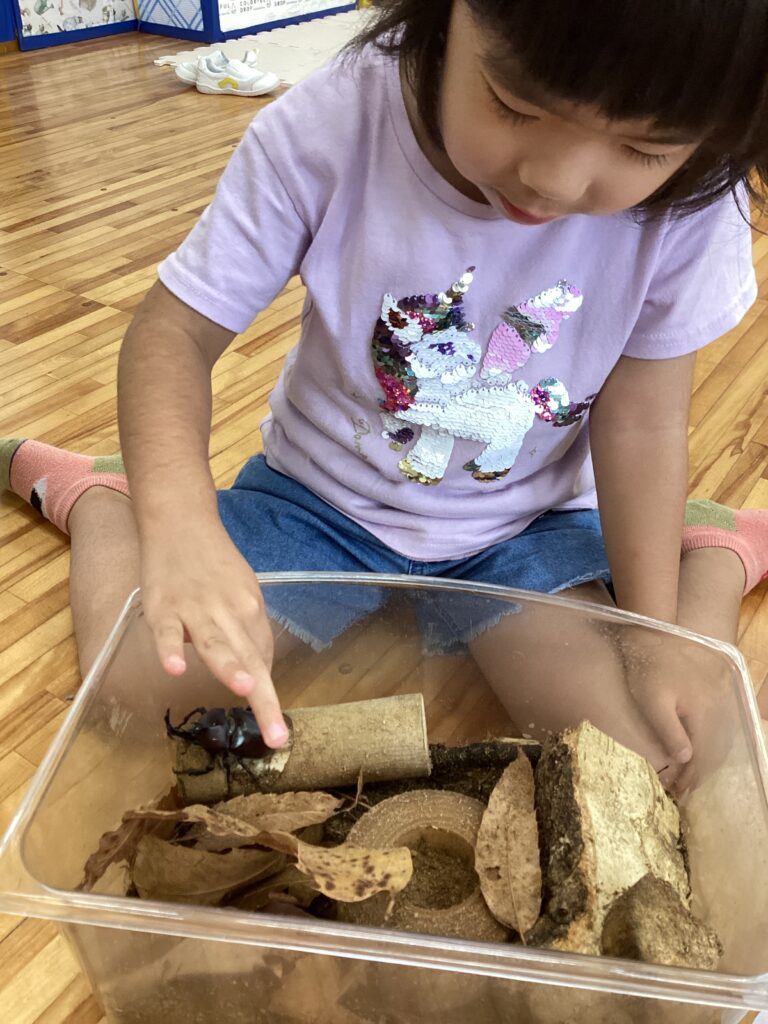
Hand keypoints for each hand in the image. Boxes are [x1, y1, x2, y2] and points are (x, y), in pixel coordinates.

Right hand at [139, 519, 289, 747]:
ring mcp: (195, 609)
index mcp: (251, 609)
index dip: (265, 686)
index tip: (272, 722)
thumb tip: (257, 667)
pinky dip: (171, 649)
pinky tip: (174, 669)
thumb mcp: (241, 592)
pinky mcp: (163, 607)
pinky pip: (168, 632)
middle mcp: (230, 611)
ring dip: (230, 668)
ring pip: (215, 644)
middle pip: (250, 660)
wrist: (181, 522)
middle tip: (278, 736)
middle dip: (265, 701)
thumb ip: (247, 630)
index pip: (263, 656)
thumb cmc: (213, 564)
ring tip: (247, 691)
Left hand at [621, 631, 734, 794]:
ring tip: (686, 775)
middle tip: (682, 790)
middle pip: (713, 749)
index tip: (678, 793)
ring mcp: (715, 698)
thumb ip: (670, 732)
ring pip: (715, 738)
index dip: (692, 777)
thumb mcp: (652, 703)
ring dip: (703, 759)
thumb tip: (687, 758)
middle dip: (699, 773)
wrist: (651, 635)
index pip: (702, 755)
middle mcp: (716, 707)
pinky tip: (692, 749)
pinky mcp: (709, 692)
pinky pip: (712, 725)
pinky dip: (704, 742)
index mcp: (703, 712)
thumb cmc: (646, 669)